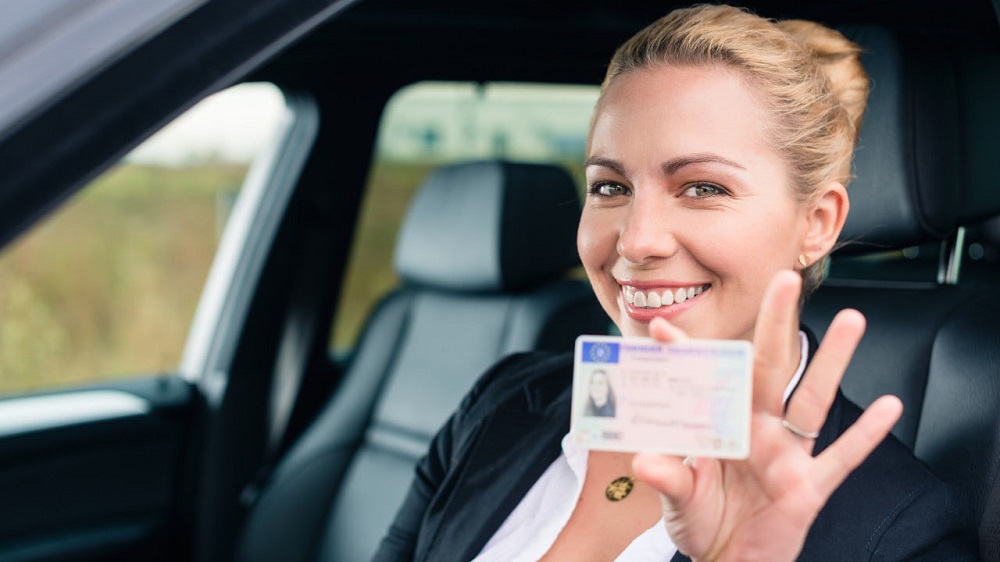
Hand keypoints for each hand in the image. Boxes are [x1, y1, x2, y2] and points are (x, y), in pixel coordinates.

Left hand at [632, 270, 902, 561]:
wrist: (730, 561)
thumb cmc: (702, 522)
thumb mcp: (679, 500)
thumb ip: (668, 478)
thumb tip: (643, 462)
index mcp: (720, 426)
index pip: (703, 381)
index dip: (685, 354)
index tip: (660, 327)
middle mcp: (756, 430)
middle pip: (769, 369)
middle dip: (775, 325)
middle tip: (784, 280)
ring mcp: (786, 455)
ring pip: (812, 399)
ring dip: (833, 362)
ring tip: (852, 320)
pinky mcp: (809, 487)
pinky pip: (841, 458)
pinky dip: (865, 435)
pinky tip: (890, 407)